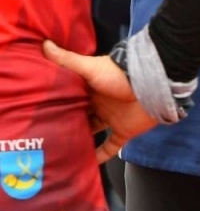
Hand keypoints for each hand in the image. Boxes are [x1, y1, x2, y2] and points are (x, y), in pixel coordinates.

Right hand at [43, 41, 157, 162]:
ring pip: (92, 134)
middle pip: (79, 118)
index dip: (54, 107)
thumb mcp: (89, 67)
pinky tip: (86, 166)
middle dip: (64, 127)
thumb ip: (67, 59)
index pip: (68, 100)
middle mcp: (99, 106)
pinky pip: (110, 147)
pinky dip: (100, 157)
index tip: (36, 118)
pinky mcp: (124, 131)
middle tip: (44, 141)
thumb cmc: (118, 74)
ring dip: (79, 143)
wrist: (151, 85)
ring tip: (59, 155)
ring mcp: (111, 119)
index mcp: (89, 90)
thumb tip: (44, 44)